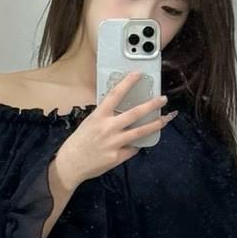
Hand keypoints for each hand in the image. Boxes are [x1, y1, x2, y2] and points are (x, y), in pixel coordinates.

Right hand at [55, 70, 174, 188]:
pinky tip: (140, 142)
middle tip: (163, 99)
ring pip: (140, 132)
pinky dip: (137, 144)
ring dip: (155, 124)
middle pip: (134, 114)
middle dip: (151, 105)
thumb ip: (106, 116)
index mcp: (99, 116)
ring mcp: (114, 143)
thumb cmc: (80, 141)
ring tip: (166, 118)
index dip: (127, 83)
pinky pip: (133, 148)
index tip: (138, 74)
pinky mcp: (117, 156)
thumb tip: (122, 109)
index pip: (115, 95)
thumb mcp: (90, 122)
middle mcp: (108, 128)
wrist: (71, 163)